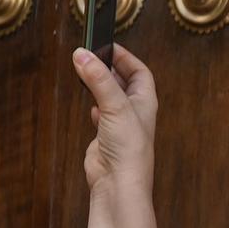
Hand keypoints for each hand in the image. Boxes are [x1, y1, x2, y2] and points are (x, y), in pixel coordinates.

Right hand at [70, 45, 156, 196]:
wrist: (118, 183)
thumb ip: (98, 79)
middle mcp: (134, 112)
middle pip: (124, 82)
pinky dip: (94, 106)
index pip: (139, 71)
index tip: (107, 44)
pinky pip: (101, 115)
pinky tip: (90, 105)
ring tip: (86, 72)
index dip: (126, 57)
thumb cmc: (128, 149)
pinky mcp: (105, 136)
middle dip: (110, 68)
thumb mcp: (115, 106)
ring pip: (110, 97)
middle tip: (92, 55)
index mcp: (145, 102)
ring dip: (99, 85)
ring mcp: (120, 124)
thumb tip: (82, 55)